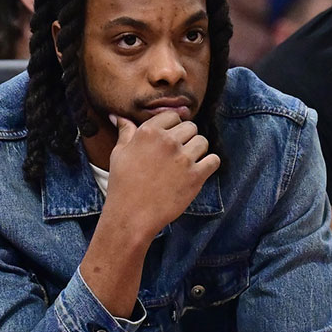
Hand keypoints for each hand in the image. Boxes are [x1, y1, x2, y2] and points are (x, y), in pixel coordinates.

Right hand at [104, 113, 219, 240]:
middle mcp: (167, 142)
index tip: (170, 138)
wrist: (132, 216)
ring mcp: (183, 158)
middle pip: (191, 127)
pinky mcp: (196, 176)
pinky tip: (198, 171)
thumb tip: (117, 116)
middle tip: (177, 154)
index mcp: (149, 132)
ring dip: (197, 151)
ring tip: (186, 164)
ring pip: (203, 142)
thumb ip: (125, 132)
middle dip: (186, 138)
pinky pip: (214, 160)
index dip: (173, 126)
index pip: (172, 116)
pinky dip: (209, 165)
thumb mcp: (119, 154)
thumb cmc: (123, 185)